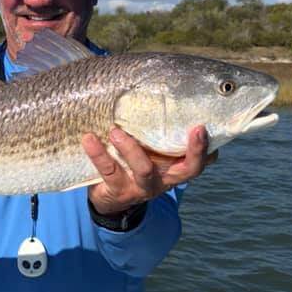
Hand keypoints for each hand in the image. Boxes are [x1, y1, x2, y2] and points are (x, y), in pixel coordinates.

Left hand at [82, 126, 216, 216]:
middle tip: (190, 127)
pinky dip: (97, 153)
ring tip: (115, 131)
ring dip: (131, 148)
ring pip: (143, 169)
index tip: (201, 126)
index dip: (202, 148)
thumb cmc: (135, 165)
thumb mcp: (150, 155)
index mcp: (174, 171)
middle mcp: (162, 181)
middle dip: (188, 150)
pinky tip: (89, 139)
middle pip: (184, 171)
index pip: (197, 162)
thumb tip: (162, 92)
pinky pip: (108, 170)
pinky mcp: (117, 190)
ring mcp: (141, 187)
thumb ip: (159, 135)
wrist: (110, 199)